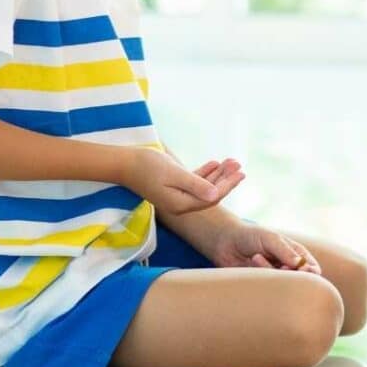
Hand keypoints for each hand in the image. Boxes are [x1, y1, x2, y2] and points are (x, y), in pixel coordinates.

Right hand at [123, 148, 244, 217]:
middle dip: (226, 179)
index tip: (241, 173)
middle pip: (209, 194)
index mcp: (180, 204)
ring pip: (203, 187)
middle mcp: (180, 204)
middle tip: (239, 165)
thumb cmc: (148, 166)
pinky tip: (214, 163)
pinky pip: (194, 182)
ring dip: (218, 174)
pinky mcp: (172, 187)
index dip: (228, 185)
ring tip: (231, 161)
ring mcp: (176, 196)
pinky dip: (205, 173)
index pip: (211, 197)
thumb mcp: (174, 174)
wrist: (125, 163)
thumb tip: (215, 195)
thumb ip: (195, 185)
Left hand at [210, 220, 321, 274]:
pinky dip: (260, 273)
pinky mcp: (261, 284)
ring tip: (256, 256)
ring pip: (281, 284)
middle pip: (299, 280)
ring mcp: (274, 276)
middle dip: (289, 274)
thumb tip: (301, 264)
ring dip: (269, 270)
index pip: (312, 268)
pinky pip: (267, 286)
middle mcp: (287, 266)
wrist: (225, 243)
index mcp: (295, 253)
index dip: (310, 272)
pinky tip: (253, 260)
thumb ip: (285, 251)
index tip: (301, 269)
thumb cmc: (251, 236)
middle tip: (279, 265)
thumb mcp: (270, 239)